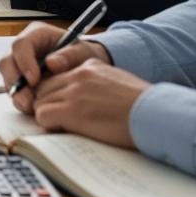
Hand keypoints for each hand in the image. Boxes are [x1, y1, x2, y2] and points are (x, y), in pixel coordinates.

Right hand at [0, 21, 111, 113]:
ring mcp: (20, 65)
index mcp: (36, 34)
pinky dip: (20, 100)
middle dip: (14, 82)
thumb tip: (51, 63)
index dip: (24, 62)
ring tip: (30, 106)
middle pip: (7, 62)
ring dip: (16, 93)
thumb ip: (69, 55)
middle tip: (28, 99)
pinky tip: (32, 107)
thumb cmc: (84, 55)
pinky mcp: (21, 80)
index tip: (34, 79)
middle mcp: (24, 48)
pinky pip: (14, 90)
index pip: (20, 45)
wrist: (86, 67)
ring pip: (7, 77)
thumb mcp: (83, 52)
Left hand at [30, 59, 146, 147]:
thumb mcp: (118, 84)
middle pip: (44, 87)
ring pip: (40, 100)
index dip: (56, 93)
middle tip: (58, 119)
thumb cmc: (144, 107)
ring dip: (47, 114)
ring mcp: (73, 92)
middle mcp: (78, 75)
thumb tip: (86, 100)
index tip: (62, 106)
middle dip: (47, 103)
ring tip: (63, 127)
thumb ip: (98, 85)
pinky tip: (63, 130)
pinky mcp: (72, 110)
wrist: (155, 115)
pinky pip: (43, 115)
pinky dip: (48, 125)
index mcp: (90, 66)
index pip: (58, 76)